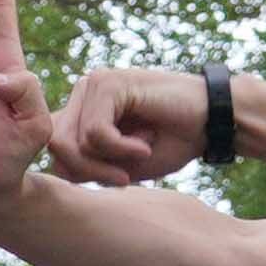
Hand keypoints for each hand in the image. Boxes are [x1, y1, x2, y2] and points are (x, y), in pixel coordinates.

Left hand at [48, 67, 211, 186]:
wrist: (212, 122)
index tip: (115, 182)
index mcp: (80, 113)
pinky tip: (146, 144)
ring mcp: (92, 85)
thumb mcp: (119, 166)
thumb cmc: (168, 144)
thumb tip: (54, 167)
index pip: (53, 151)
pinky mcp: (108, 83)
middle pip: (57, 147)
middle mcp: (81, 95)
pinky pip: (96, 132)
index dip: (79, 175)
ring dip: (108, 162)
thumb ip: (84, 167)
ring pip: (72, 141)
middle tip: (124, 178)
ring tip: (140, 154)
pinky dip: (122, 149)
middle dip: (89, 173)